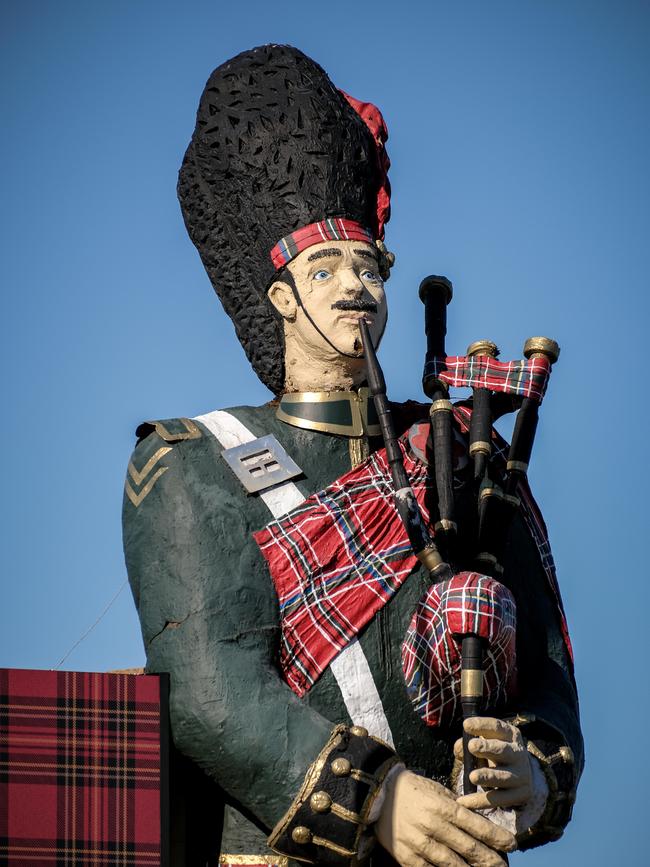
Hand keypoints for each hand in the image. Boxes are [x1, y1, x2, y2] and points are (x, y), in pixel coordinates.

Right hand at [374, 768, 515, 866]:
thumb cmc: (413, 789)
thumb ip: (456, 807)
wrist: (378, 794)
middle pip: (468, 848)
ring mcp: (419, 844)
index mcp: (441, 806)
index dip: (496, 836)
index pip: (475, 825)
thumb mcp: (437, 790)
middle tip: (503, 866)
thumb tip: (479, 823)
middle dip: (490, 859)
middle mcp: (432, 826)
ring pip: (452, 865)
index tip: (512, 844)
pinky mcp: (407, 858)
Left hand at [454, 717, 532, 809]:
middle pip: (503, 751)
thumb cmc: (494, 754)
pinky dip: (480, 801)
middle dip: (488, 748)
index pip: (497, 727)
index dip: (482, 725)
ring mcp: (521, 776)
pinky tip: (464, 802)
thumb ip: (469, 743)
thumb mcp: (485, 743)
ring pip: (502, 777)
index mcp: (510, 735)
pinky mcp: (519, 795)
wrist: (521, 776)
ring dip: (487, 776)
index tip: (465, 725)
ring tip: (472, 776)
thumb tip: (459, 748)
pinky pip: (497, 799)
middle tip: (472, 746)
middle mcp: (518, 754)